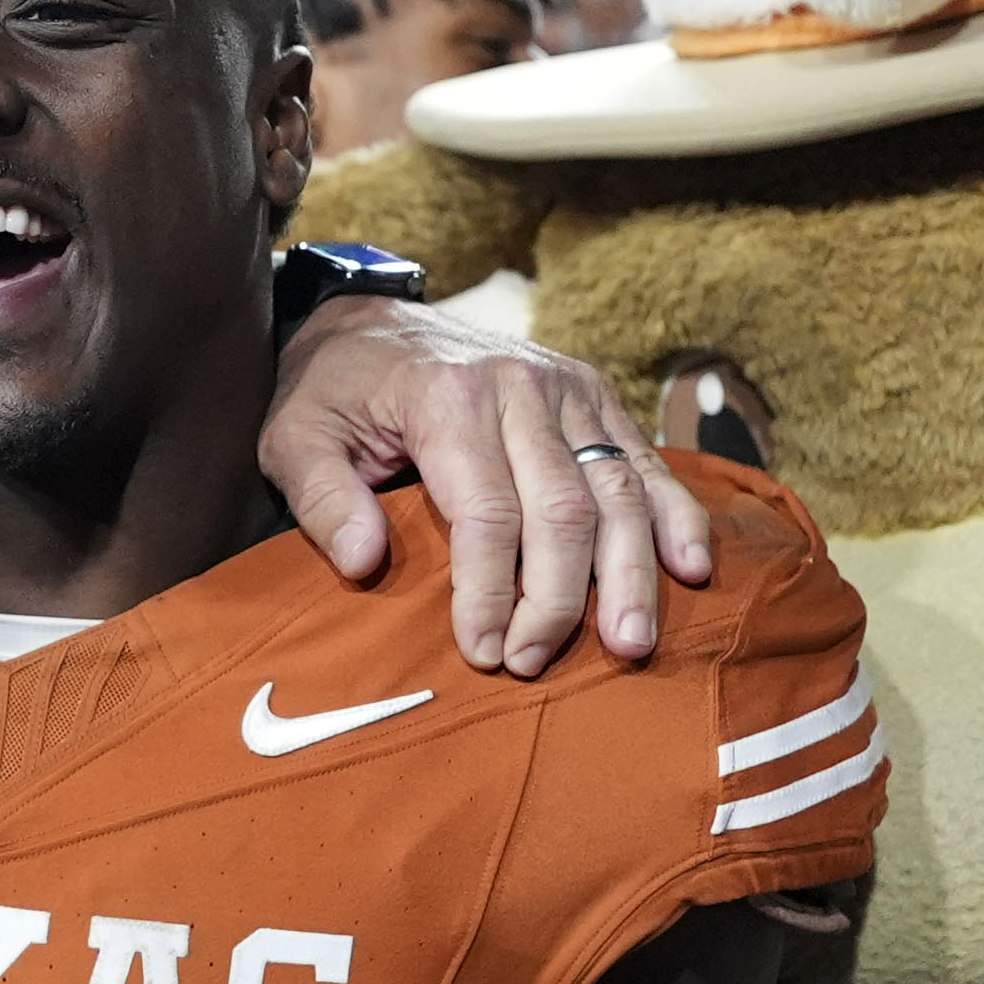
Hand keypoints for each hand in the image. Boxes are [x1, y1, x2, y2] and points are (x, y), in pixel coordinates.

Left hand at [262, 295, 714, 678]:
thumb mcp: (293, 437)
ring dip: (629, 573)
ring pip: (619, 488)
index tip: (482, 652)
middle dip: (558, 599)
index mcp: (448, 398)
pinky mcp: (595, 394)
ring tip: (630, 643)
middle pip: (564, 509)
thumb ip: (322, 499)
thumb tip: (364, 563)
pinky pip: (646, 460)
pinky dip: (675, 515)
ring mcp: (568, 388)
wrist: (372, 319)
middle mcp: (520, 386)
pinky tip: (689, 570)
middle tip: (535, 663)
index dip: (491, 591)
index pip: (487, 513)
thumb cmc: (332, 393)